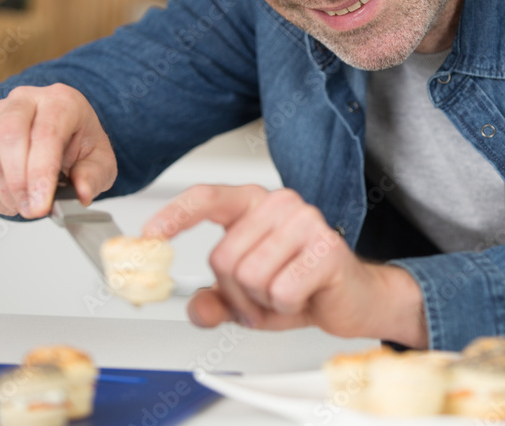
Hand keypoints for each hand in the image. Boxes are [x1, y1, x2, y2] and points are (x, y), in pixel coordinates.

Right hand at [0, 84, 116, 218]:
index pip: (46, 133)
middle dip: (18, 183)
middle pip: (9, 136)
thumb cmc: (78, 143)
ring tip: (26, 206)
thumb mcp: (100, 160)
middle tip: (32, 210)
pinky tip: (10, 201)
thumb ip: (94, 176)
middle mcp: (24, 99)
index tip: (41, 205)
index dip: (41, 173)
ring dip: (4, 192)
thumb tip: (82, 193)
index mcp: (61, 101)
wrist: (58, 132)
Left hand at [143, 185, 427, 347]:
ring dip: (264, 302)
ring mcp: (305, 221)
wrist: (354, 299)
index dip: (175, 215)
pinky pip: (280, 290)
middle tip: (266, 295)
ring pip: (249, 277)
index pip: (207, 197)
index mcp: (254, 205)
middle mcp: (279, 203)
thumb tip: (195, 307)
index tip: (150, 235)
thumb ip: (215, 302)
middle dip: (238, 294)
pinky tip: (306, 295)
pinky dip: (287, 306)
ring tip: (288, 292)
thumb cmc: (302, 288)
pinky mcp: (325, 247)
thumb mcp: (247, 300)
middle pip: (223, 258)